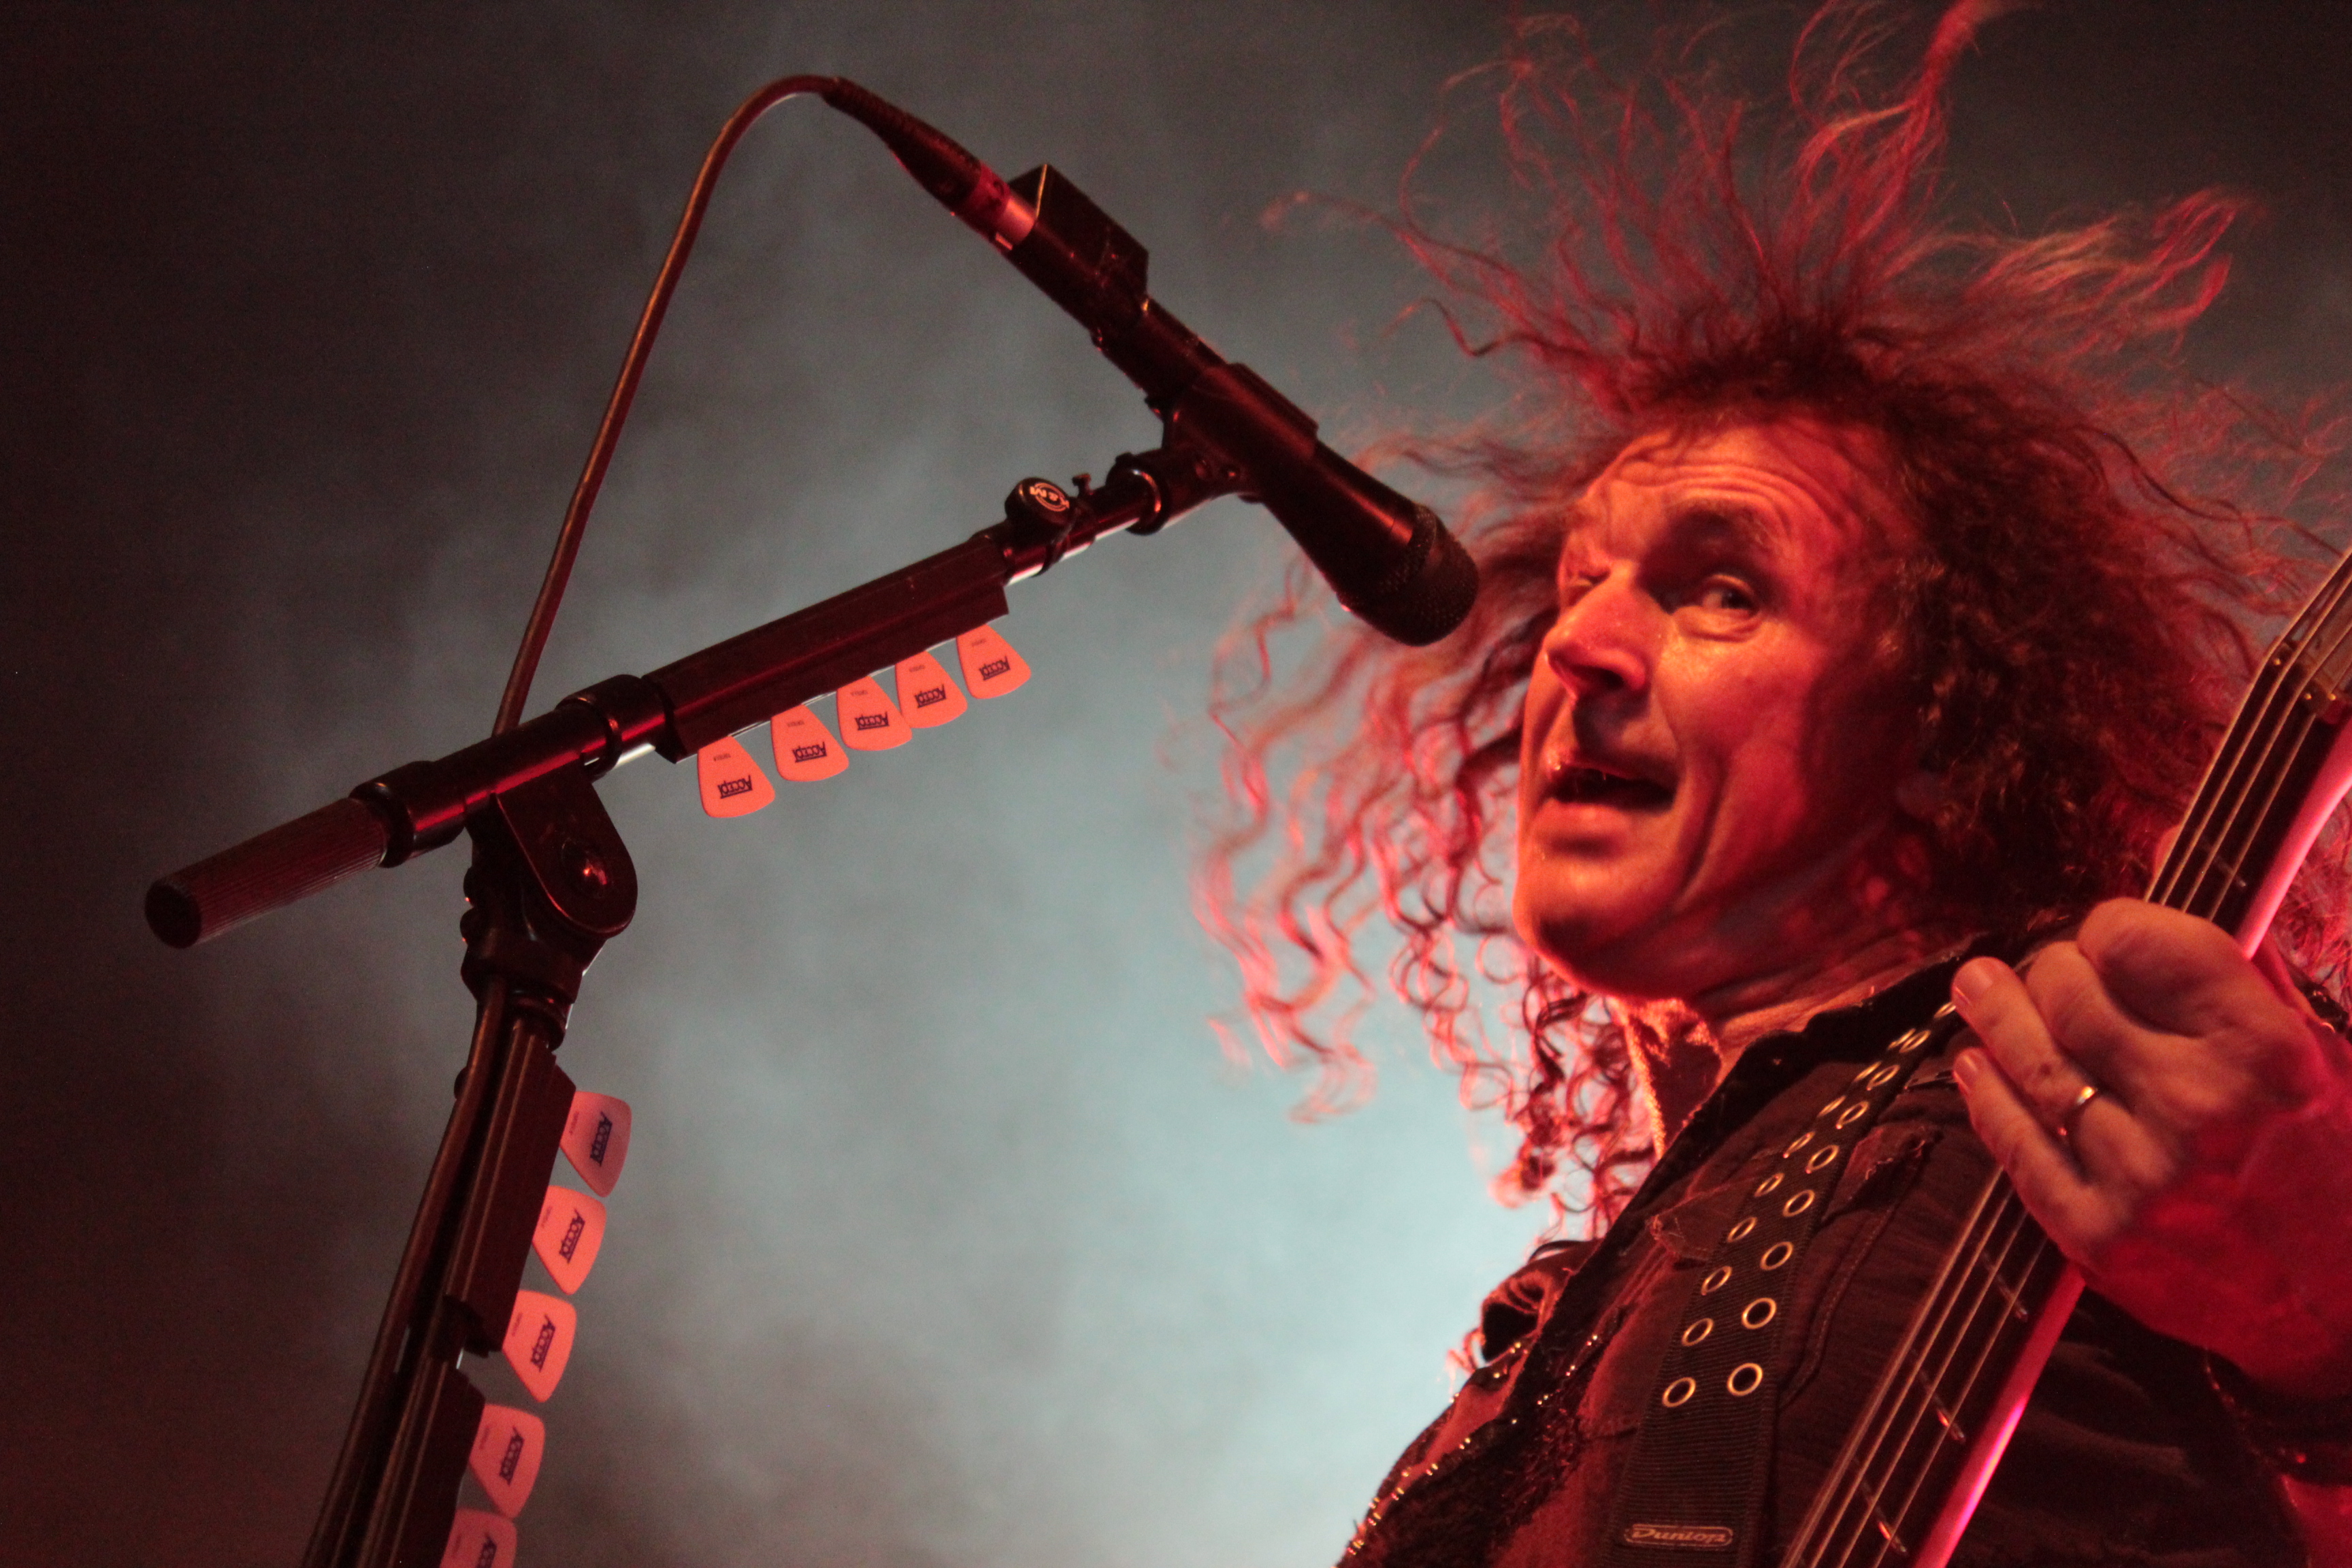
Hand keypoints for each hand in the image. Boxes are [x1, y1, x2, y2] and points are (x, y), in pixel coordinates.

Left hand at [1949, 899, 2351, 1396]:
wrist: (2346, 1310)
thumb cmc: (2334, 1164)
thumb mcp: (2322, 1054)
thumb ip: (2244, 964)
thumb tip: (2173, 849)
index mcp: (2262, 1051)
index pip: (2139, 943)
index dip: (2108, 930)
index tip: (2102, 935)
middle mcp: (2198, 1106)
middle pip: (2069, 997)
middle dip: (2049, 970)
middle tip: (2043, 968)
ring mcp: (2142, 1174)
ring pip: (2033, 1066)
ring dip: (1996, 1018)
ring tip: (1978, 988)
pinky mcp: (2100, 1235)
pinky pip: (2019, 1147)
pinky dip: (1989, 1098)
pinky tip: (1977, 1068)